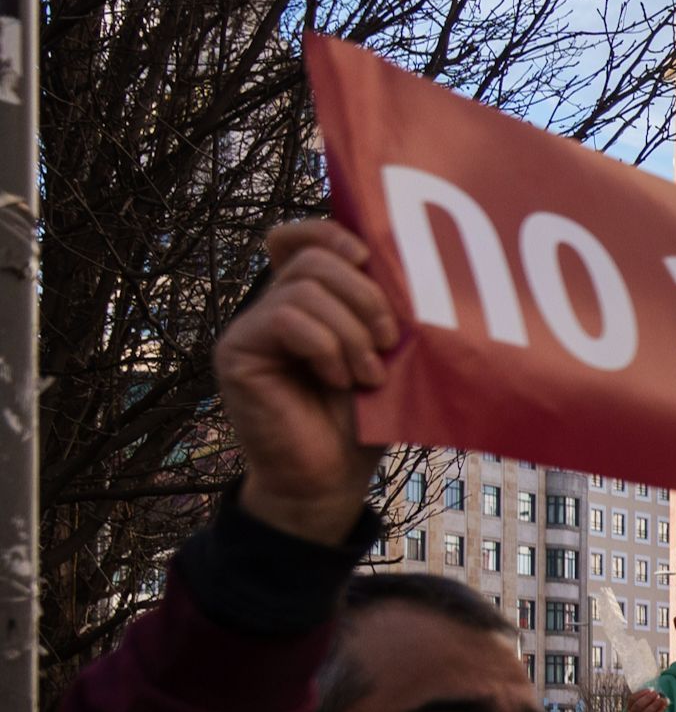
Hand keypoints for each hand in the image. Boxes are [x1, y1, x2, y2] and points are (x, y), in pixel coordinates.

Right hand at [212, 221, 398, 544]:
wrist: (331, 478)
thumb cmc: (363, 419)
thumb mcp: (386, 355)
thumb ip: (382, 310)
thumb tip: (404, 264)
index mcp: (308, 300)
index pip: (300, 237)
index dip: (331, 233)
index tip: (366, 258)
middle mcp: (273, 305)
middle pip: (316, 258)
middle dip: (367, 294)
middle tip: (390, 341)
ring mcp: (250, 326)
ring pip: (305, 288)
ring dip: (352, 331)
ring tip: (368, 374)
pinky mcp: (236, 351)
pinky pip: (285, 320)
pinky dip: (324, 346)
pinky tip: (337, 379)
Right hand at [626, 689, 668, 711]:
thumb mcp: (642, 709)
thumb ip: (646, 700)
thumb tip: (655, 691)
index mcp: (629, 710)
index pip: (632, 699)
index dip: (641, 693)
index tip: (650, 689)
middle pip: (638, 705)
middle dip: (648, 698)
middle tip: (657, 693)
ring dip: (655, 704)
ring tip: (663, 699)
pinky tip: (664, 707)